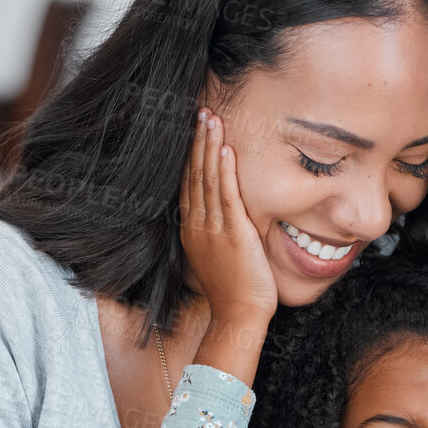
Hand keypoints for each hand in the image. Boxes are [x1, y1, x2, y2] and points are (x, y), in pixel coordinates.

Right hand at [180, 108, 276, 329]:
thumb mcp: (219, 256)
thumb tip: (226, 218)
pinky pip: (226, 196)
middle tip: (199, 111)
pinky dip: (224, 171)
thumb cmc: (235, 291)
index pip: (188, 183)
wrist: (239, 316)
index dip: (189, 154)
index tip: (192, 130)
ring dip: (208, 147)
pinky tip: (225, 149)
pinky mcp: (233, 234)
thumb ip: (218, 232)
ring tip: (210, 119)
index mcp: (192, 229)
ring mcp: (213, 229)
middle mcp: (198, 225)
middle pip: (193, 174)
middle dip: (196, 141)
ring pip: (206, 179)